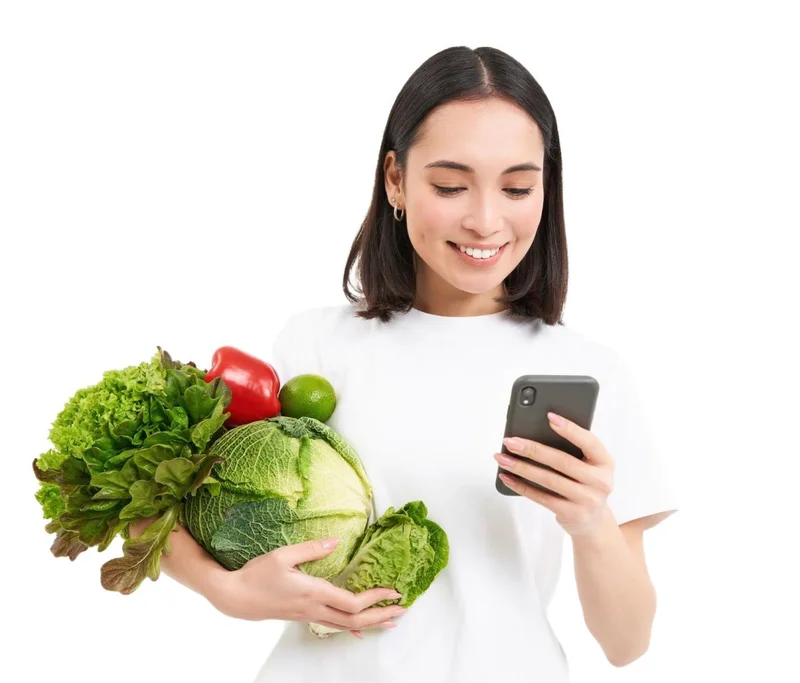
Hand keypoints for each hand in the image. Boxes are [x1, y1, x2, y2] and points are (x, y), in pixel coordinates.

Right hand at [210, 537, 405, 638]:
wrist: (235, 597)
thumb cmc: (256, 574)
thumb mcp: (282, 554)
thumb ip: (311, 549)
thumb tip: (335, 542)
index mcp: (313, 592)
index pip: (352, 602)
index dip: (375, 598)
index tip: (392, 590)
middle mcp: (314, 608)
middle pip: (354, 620)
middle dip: (380, 615)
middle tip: (402, 609)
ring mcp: (309, 615)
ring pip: (346, 625)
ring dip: (370, 623)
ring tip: (389, 620)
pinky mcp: (303, 616)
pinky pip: (333, 624)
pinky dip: (351, 626)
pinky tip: (359, 630)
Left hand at [494, 412, 614, 536]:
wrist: (594, 521)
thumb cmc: (586, 484)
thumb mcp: (590, 466)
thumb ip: (574, 450)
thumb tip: (535, 432)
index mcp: (605, 462)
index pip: (589, 441)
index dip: (570, 429)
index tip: (549, 416)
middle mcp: (600, 482)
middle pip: (562, 461)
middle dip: (532, 449)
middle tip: (510, 441)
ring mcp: (587, 500)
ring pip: (548, 479)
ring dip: (521, 467)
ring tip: (502, 458)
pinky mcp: (572, 514)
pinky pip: (541, 497)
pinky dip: (521, 486)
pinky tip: (507, 477)